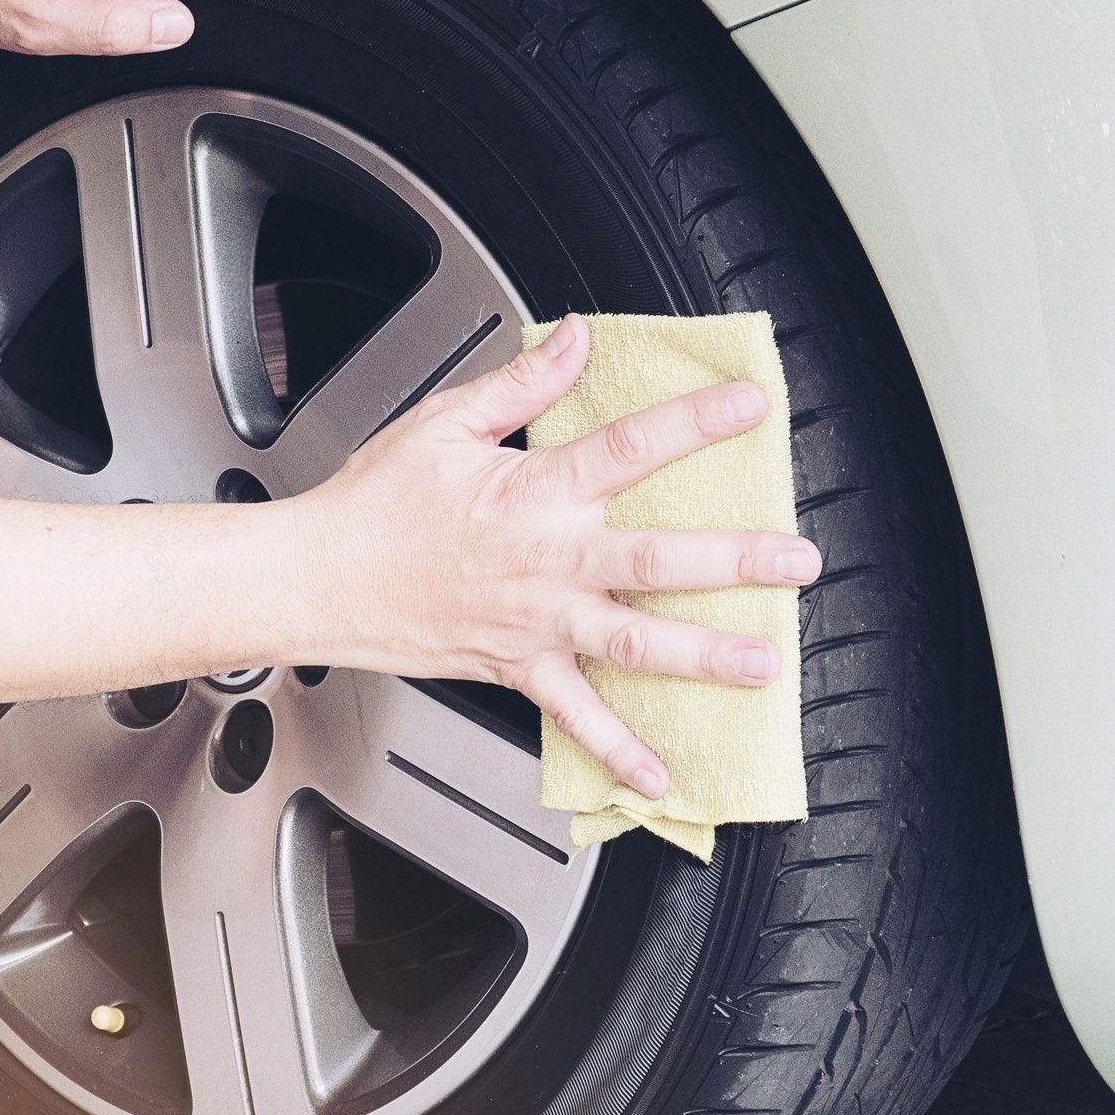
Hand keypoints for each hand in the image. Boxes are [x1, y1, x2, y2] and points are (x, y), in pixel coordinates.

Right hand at [295, 314, 822, 798]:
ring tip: (763, 664)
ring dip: (704, 654)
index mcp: (532, 493)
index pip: (629, 449)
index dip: (694, 423)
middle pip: (657, 558)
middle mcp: (546, 562)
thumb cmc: (372, 505)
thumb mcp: (444, 424)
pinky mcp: (516, 666)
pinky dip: (617, 750)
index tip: (751, 405)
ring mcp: (536, 623)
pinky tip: (660, 775)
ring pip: (633, 641)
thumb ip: (520, 386)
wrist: (316, 579)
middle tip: (798, 560)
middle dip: (736, 559)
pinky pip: (574, 715)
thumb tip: (575, 339)